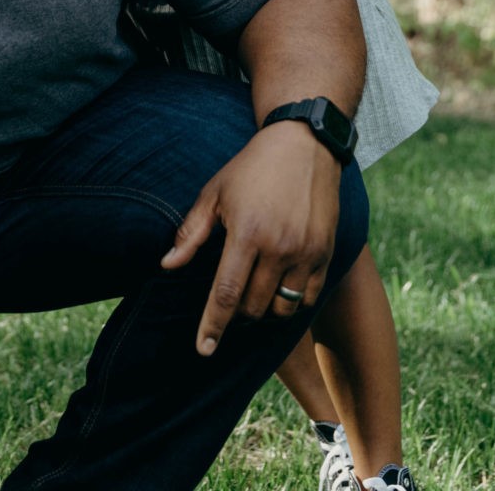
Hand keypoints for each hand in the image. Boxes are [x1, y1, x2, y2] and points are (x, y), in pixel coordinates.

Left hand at [160, 120, 340, 355]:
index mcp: (247, 234)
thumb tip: (168, 265)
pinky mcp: (327, 253)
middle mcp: (279, 248)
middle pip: (253, 307)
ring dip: (264, 310)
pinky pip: (307, 297)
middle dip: (237, 312)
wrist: (305, 145)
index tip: (203, 349)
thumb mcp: (214, 193)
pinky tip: (279, 288)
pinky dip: (291, 302)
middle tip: (230, 298)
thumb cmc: (252, 168)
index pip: (226, 294)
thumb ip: (192, 233)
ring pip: (282, 308)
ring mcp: (306, 253)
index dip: (212, 325)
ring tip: (254, 293)